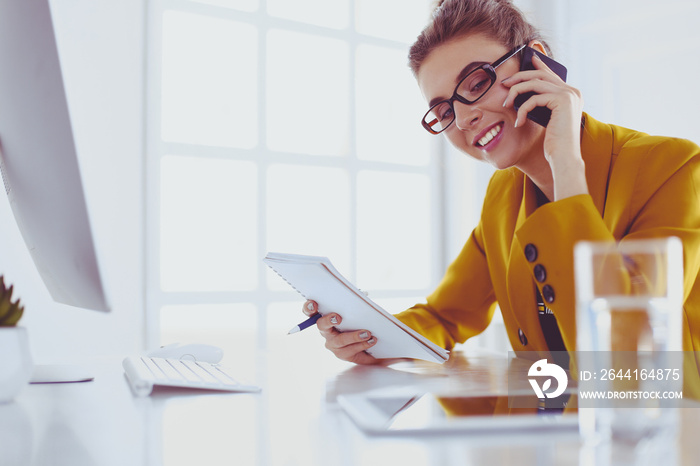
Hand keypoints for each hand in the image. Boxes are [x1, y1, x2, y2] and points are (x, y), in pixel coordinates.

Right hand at [301, 300, 379, 364]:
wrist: (370, 342)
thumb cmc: (358, 321)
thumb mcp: (356, 310)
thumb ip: (355, 303)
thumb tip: (362, 296)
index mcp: (325, 318)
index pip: (311, 311)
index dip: (309, 307)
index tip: (314, 304)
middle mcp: (325, 332)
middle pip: (321, 325)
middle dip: (328, 320)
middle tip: (338, 318)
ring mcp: (333, 344)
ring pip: (340, 340)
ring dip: (353, 336)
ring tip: (367, 333)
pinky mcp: (343, 354)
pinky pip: (351, 350)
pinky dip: (363, 345)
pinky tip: (372, 340)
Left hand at [502, 52, 587, 199]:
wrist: (564, 156)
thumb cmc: (554, 142)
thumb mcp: (546, 118)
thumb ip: (542, 103)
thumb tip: (526, 90)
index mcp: (571, 94)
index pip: (551, 74)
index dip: (538, 65)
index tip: (527, 59)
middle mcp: (572, 91)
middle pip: (540, 75)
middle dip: (519, 77)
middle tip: (504, 83)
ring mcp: (569, 94)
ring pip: (534, 83)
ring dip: (516, 92)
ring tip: (506, 104)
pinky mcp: (562, 101)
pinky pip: (534, 99)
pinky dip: (522, 110)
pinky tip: (519, 123)